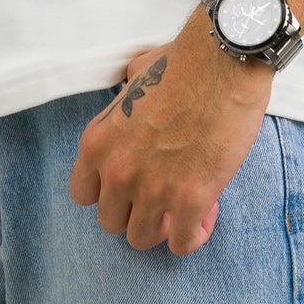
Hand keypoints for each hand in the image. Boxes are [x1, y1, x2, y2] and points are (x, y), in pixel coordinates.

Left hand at [67, 18, 273, 255]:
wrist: (222, 61)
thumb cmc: (183, 61)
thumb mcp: (137, 75)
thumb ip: (126, 98)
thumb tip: (132, 96)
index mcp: (99, 141)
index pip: (82, 193)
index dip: (107, 192)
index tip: (128, 184)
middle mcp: (117, 170)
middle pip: (111, 222)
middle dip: (135, 210)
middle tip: (160, 194)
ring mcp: (152, 189)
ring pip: (142, 239)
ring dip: (163, 226)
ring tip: (184, 206)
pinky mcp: (189, 200)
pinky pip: (181, 243)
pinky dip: (193, 233)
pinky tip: (207, 211)